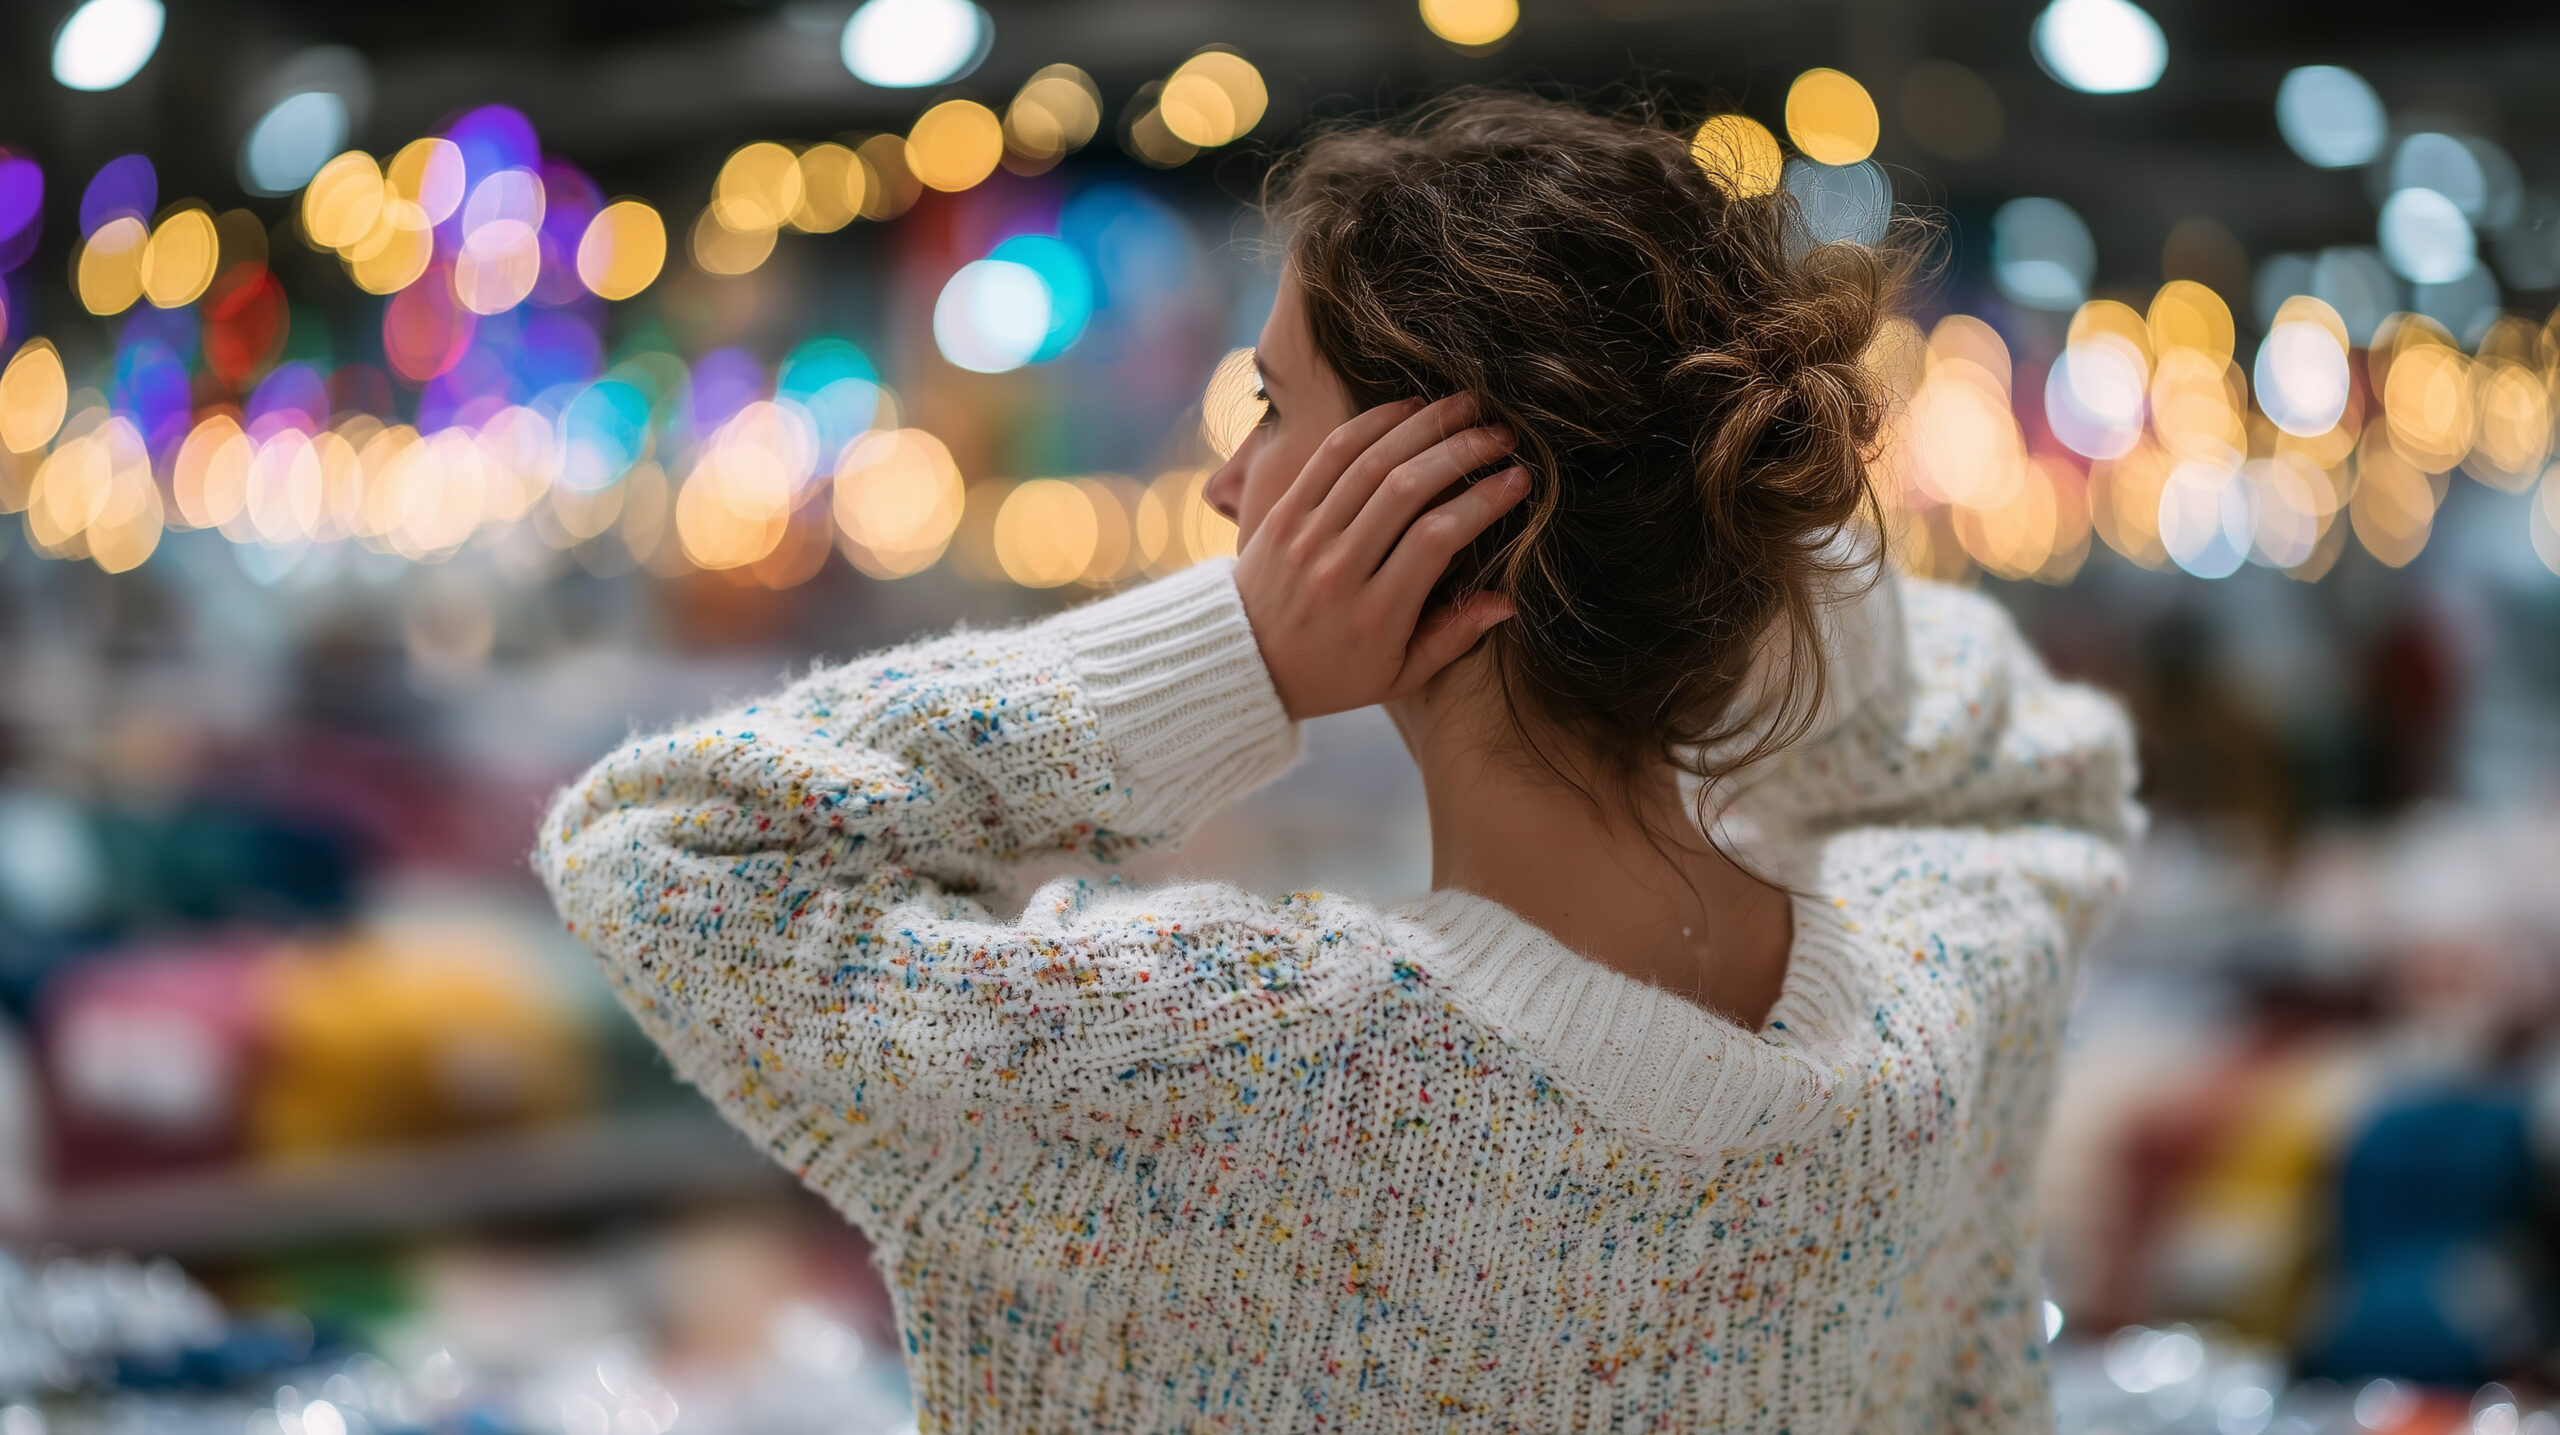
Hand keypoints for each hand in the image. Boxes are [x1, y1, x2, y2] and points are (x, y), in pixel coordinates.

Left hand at [1233, 394, 1529, 719]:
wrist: (1245, 664)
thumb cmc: (1333, 673)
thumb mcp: (1398, 676)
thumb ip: (1453, 637)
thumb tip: (1507, 601)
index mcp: (1374, 615)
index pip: (1436, 539)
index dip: (1482, 502)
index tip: (1518, 481)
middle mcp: (1338, 570)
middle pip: (1406, 489)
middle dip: (1462, 452)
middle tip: (1503, 435)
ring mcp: (1306, 537)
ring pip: (1370, 463)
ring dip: (1425, 426)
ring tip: (1468, 407)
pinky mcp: (1282, 512)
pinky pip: (1330, 455)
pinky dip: (1372, 423)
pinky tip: (1410, 407)